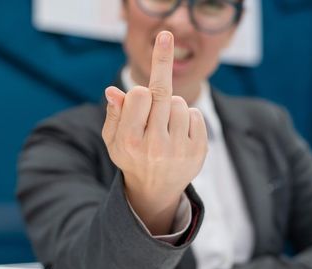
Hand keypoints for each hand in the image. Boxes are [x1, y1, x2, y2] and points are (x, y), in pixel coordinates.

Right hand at [102, 31, 207, 234]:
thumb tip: (114, 91)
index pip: (141, 94)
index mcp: (131, 141)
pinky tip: (179, 131)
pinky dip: (188, 117)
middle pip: (163, 94)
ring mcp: (179, 151)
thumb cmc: (131, 155)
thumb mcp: (113, 138)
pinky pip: (196, 115)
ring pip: (181, 103)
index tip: (151, 66)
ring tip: (165, 123)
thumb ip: (114, 114)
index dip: (140, 89)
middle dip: (161, 74)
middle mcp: (155, 147)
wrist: (155, 189)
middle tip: (166, 36)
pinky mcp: (198, 152)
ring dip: (173, 105)